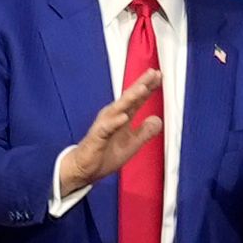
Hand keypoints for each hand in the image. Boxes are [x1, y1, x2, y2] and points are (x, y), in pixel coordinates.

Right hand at [55, 68, 161, 200]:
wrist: (84, 169)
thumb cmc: (105, 155)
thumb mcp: (132, 144)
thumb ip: (144, 131)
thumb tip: (158, 120)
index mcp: (122, 117)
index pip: (137, 100)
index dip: (148, 88)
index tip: (159, 76)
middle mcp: (113, 117)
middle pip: (129, 98)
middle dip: (141, 85)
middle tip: (153, 73)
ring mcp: (104, 125)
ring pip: (118, 108)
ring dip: (130, 98)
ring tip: (142, 88)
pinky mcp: (97, 137)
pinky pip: (107, 128)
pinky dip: (115, 122)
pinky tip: (124, 117)